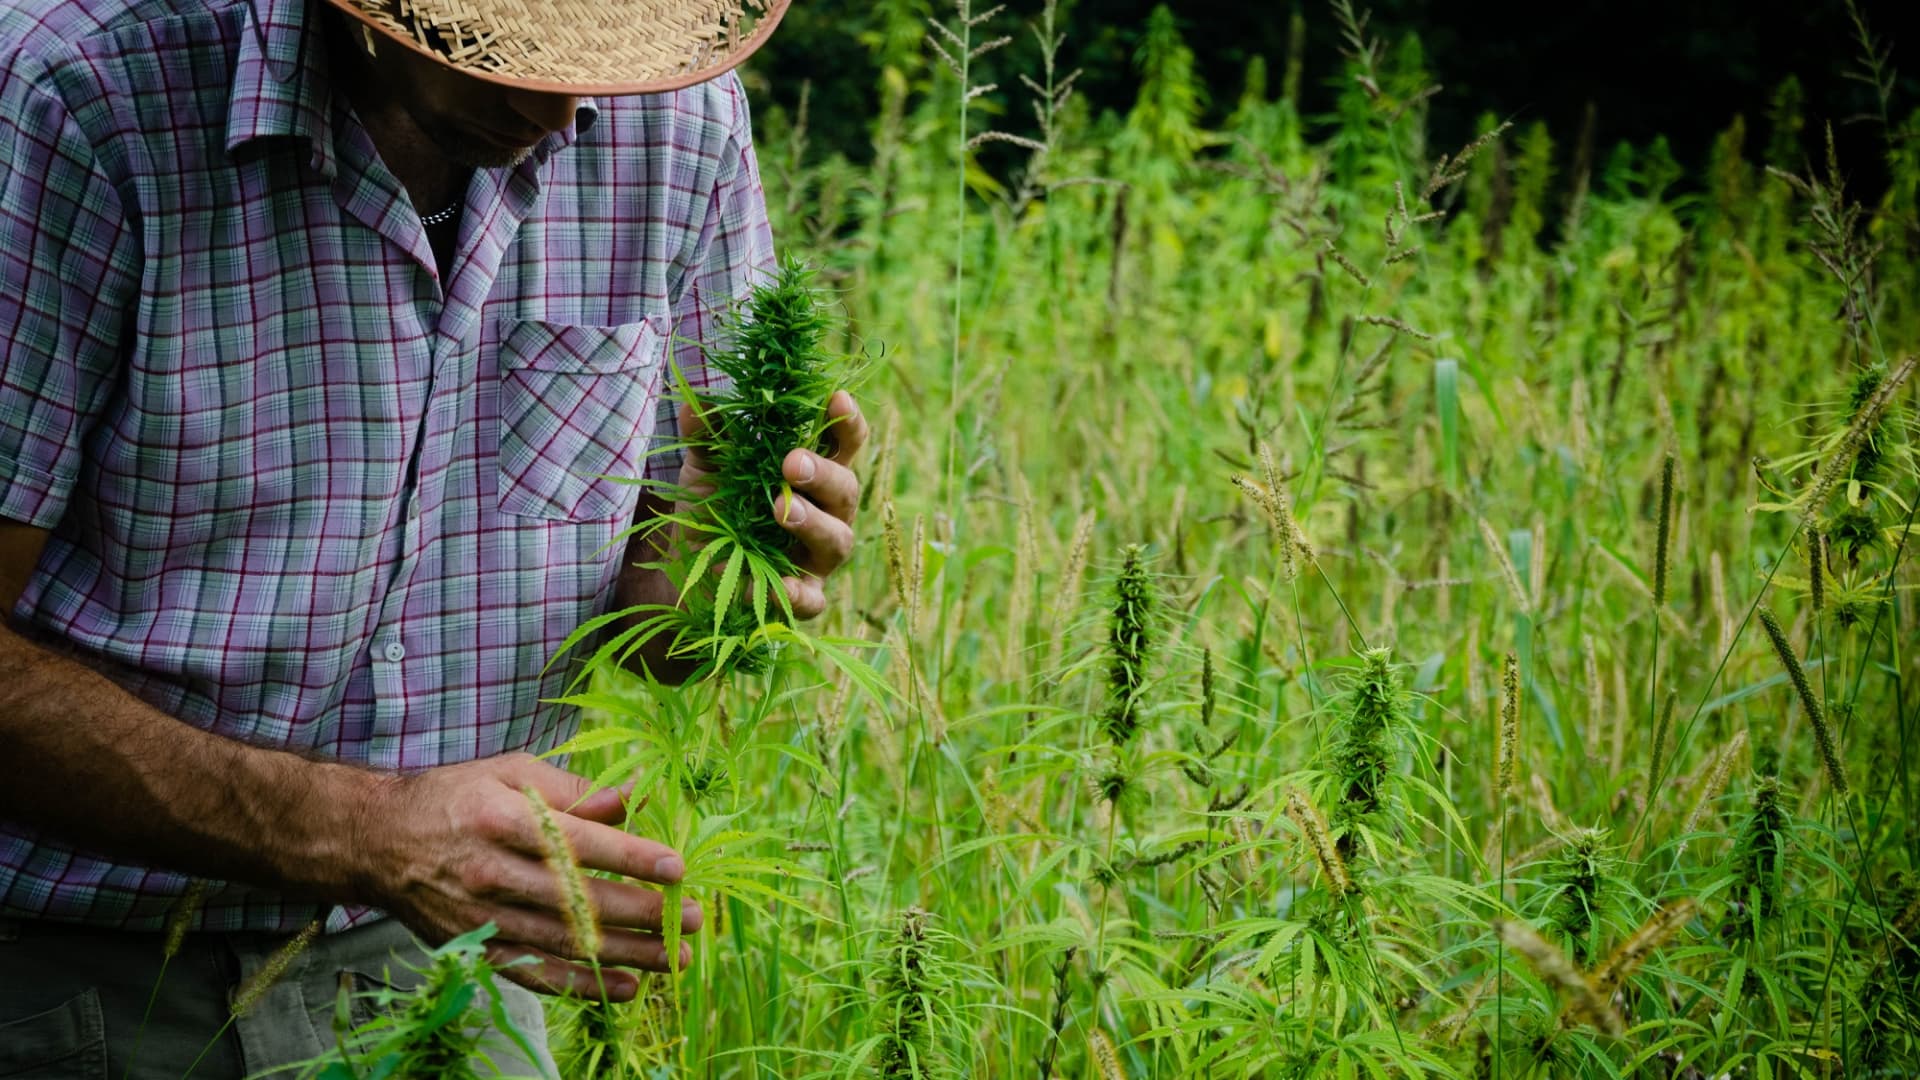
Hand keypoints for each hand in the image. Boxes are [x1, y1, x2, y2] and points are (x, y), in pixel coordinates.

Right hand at [351, 753, 697, 1000]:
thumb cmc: (455, 797)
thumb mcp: (510, 772)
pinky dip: (583, 986)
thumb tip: (636, 794)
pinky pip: (537, 974)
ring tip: (678, 958)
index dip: (631, 856)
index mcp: (503, 819)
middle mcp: (492, 872)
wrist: (377, 841)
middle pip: (579, 899)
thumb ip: (575, 788)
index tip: (677, 867)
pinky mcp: (477, 947)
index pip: (579, 842)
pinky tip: (627, 988)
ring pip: (566, 942)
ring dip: (628, 954)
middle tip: (694, 919)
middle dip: (643, 912)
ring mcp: (484, 917)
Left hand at [677, 390, 868, 619]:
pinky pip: (811, 600)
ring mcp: (817, 558)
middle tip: (790, 463)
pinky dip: (795, 592)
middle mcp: (826, 514)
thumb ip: (706, 437)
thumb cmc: (711, 510)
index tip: (836, 398)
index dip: (846, 422)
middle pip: (846, 490)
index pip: (842, 444)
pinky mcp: (802, 599)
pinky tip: (776, 584)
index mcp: (812, 475)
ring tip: (780, 510)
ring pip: (838, 540)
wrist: (683, 574)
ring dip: (813, 522)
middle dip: (823, 473)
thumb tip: (693, 403)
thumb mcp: (704, 470)